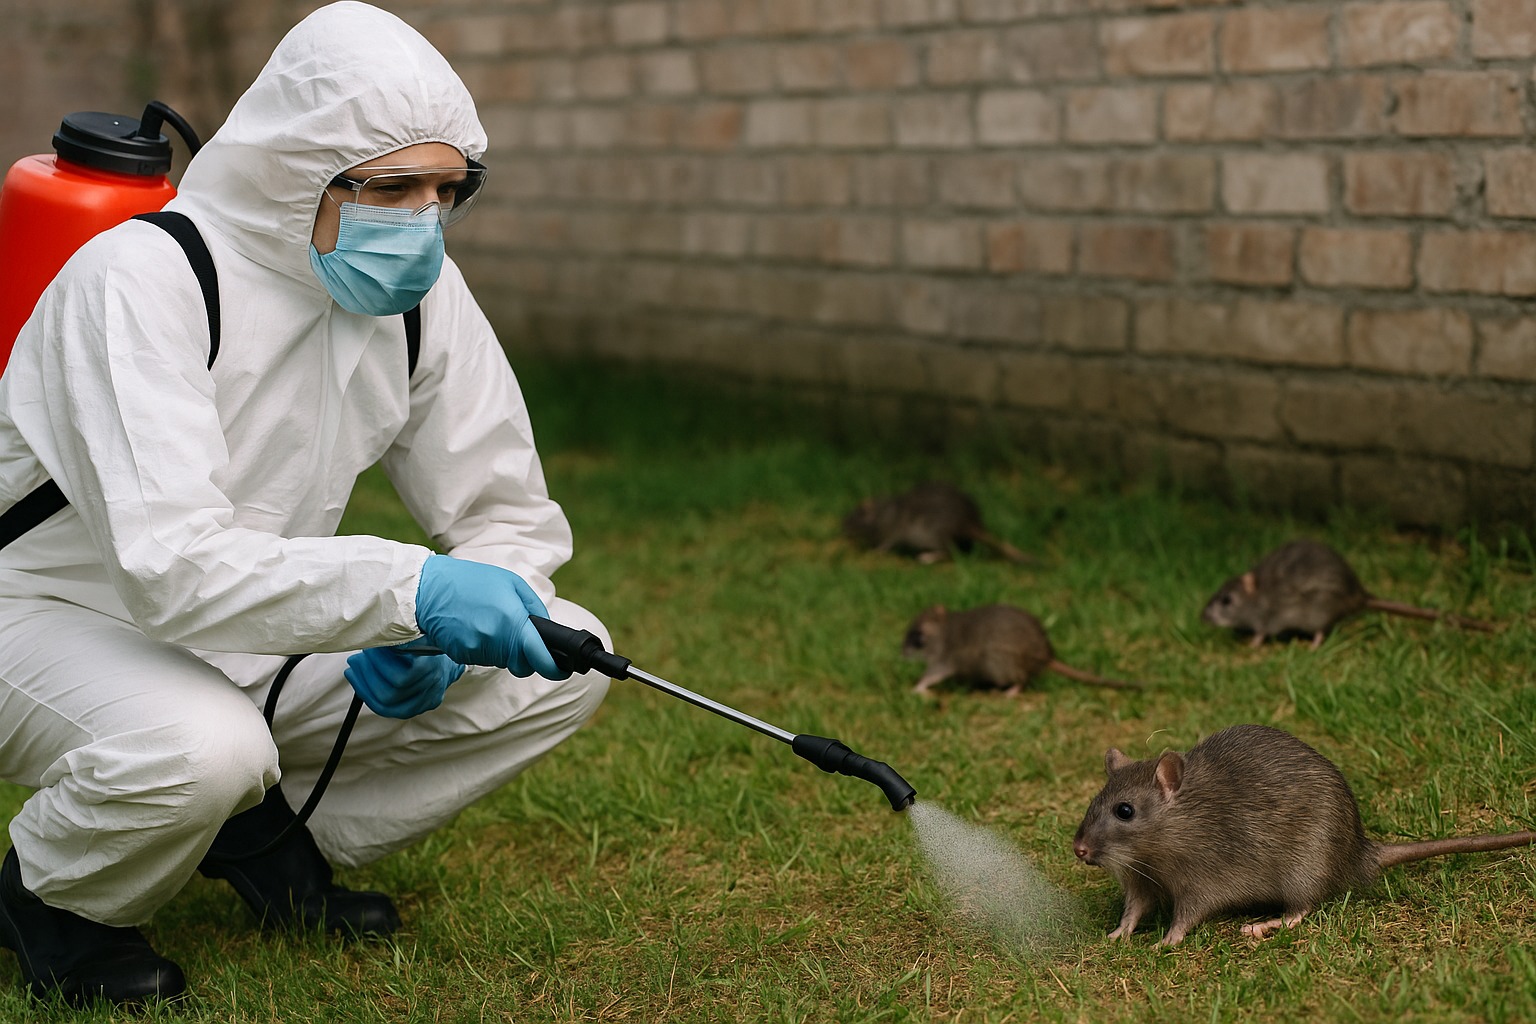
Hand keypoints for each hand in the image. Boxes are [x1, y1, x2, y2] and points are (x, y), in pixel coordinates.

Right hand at [344, 645, 465, 718]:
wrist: (446, 636)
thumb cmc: (419, 656)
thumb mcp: (402, 671)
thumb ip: (381, 678)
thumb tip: (354, 672)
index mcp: (415, 704)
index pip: (385, 707)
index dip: (364, 690)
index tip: (350, 673)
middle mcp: (426, 697)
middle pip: (388, 698)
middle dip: (365, 678)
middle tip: (355, 660)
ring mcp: (431, 682)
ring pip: (396, 685)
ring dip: (375, 667)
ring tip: (369, 650)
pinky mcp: (432, 668)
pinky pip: (405, 671)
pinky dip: (388, 659)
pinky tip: (383, 646)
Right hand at [414, 555, 567, 678]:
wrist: (426, 589)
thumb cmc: (471, 581)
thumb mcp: (510, 583)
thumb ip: (532, 608)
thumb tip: (544, 630)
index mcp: (511, 620)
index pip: (540, 657)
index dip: (554, 667)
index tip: (560, 669)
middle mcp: (495, 640)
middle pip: (521, 665)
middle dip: (525, 655)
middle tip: (516, 635)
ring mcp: (476, 650)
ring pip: (502, 662)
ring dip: (503, 649)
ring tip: (489, 622)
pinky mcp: (461, 656)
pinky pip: (482, 659)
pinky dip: (484, 648)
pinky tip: (474, 627)